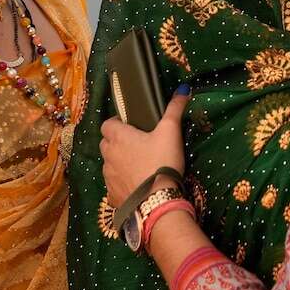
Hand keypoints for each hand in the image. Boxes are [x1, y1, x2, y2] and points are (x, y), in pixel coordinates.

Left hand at [100, 88, 189, 202]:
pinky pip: (113, 184)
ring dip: (118, 162)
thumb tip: (183, 89)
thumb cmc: (161, 161)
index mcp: (118, 137)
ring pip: (108, 164)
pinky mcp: (111, 194)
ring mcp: (108, 176)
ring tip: (138, 165)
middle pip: (106, 143)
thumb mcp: (171, 132)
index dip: (117, 123)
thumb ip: (174, 109)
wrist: (156, 200)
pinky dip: (121, 182)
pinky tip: (136, 184)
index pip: (107, 124)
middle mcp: (108, 155)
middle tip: (137, 145)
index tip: (131, 126)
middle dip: (116, 142)